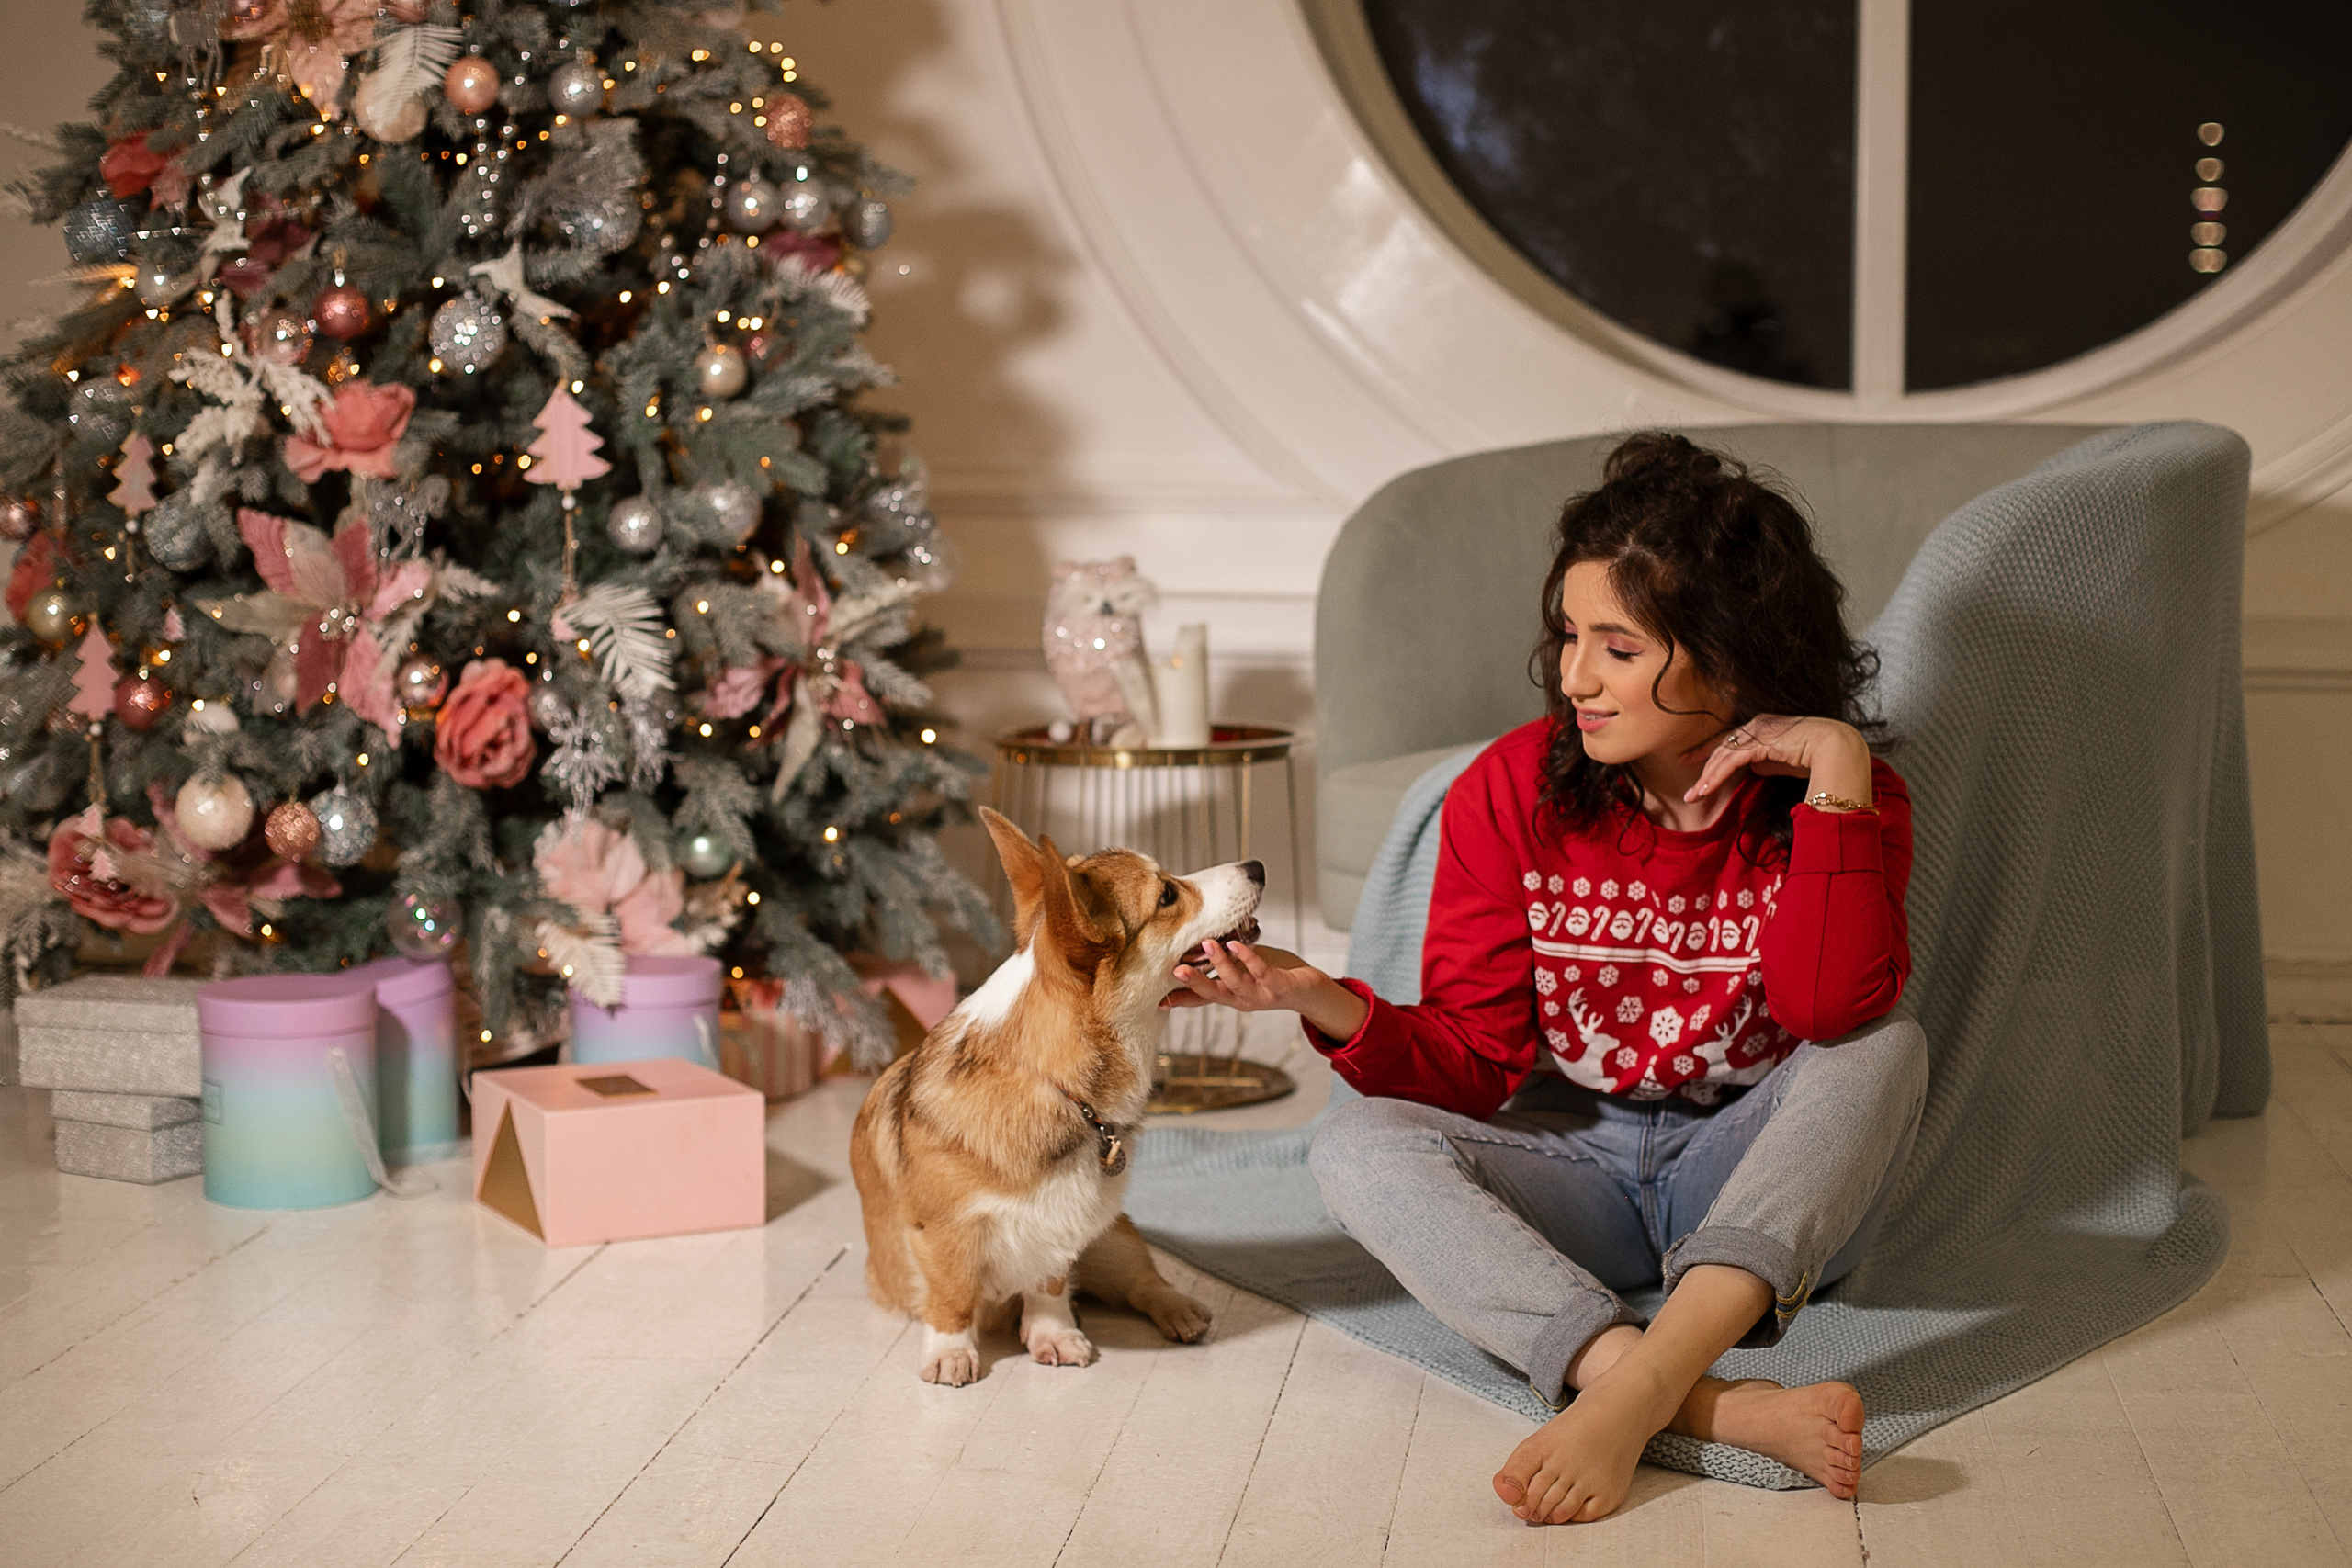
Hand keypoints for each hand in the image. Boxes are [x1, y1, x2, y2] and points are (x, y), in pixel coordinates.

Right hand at [1163, 940, 1323, 1011]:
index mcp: (1229, 995)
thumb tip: (1196, 945)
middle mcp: (1241, 999)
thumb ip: (1221, 962)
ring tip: (1208, 944)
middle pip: (1212, 994)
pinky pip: (1261, 972)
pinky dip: (1248, 958)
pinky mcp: (1278, 986)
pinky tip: (1237, 945)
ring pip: (1235, 983)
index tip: (1156, 1000)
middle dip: (1193, 984)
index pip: (1200, 999)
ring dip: (1221, 965)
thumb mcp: (1242, 969)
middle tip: (1175, 971)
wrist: (1310, 990)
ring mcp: (1260, 994)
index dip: (1179, 999)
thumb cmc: (1272, 975)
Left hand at [1681, 715, 1870, 806]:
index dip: (1706, 751)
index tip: (1689, 761)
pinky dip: (1716, 776)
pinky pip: (1731, 760)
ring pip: (1723, 755)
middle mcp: (1755, 725)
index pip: (1728, 740)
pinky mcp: (1759, 741)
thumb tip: (1752, 768)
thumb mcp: (1782, 760)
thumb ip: (1765, 762)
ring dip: (1707, 777)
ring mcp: (1756, 730)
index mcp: (1760, 726)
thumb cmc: (1814, 755)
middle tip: (1688, 790)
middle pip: (1721, 748)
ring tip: (1693, 796)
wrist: (1836, 748)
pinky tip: (1706, 789)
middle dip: (1701, 769)